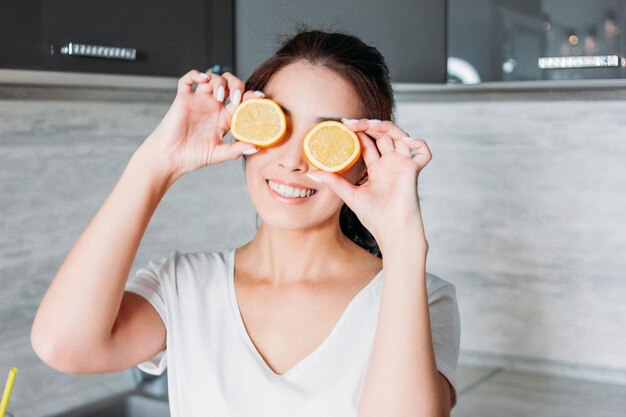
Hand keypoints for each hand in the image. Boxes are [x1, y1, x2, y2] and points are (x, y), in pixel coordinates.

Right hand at [139, 69, 260, 181]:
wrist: (170, 158)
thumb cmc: (192, 157)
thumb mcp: (218, 154)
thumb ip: (236, 150)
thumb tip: (256, 147)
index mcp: (224, 118)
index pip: (241, 101)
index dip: (251, 96)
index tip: (260, 97)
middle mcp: (213, 107)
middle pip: (230, 84)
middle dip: (236, 85)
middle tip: (236, 98)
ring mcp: (198, 101)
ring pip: (212, 78)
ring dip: (219, 82)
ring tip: (219, 96)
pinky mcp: (183, 99)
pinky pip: (188, 80)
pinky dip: (196, 74)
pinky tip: (203, 79)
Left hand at [307, 119, 431, 249]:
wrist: (391, 230)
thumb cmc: (374, 217)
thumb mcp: (350, 195)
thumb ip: (334, 182)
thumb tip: (312, 173)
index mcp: (377, 169)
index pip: (368, 144)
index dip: (358, 132)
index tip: (343, 125)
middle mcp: (390, 164)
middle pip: (383, 135)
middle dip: (368, 125)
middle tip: (351, 123)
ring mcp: (402, 165)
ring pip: (400, 136)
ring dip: (386, 127)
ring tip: (369, 125)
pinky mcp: (413, 170)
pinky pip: (424, 153)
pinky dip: (419, 143)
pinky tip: (405, 141)